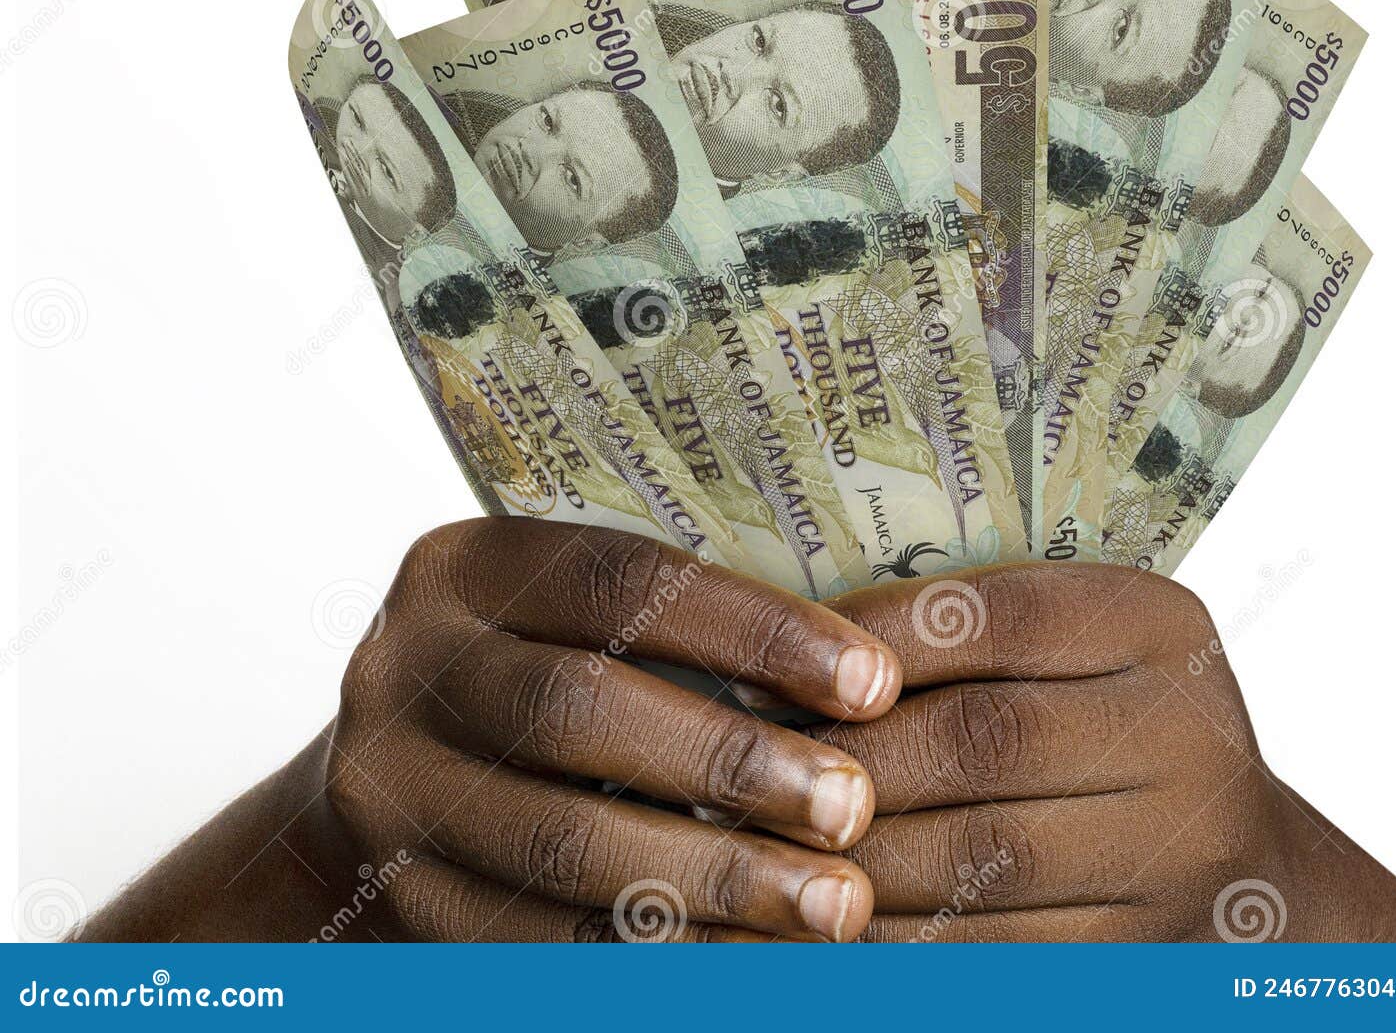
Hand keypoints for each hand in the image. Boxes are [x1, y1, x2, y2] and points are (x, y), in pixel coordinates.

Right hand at [317, 520, 900, 941]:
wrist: (397, 782)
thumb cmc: (545, 673)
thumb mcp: (574, 619)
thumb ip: (676, 629)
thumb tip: (864, 677)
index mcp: (464, 568)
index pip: (618, 578)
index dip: (753, 627)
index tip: (872, 680)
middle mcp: (404, 669)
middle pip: (580, 709)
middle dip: (733, 761)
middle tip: (855, 805)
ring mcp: (390, 793)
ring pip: (562, 842)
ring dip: (715, 878)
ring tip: (833, 905)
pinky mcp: (407, 904)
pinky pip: (546, 942)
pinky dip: (664, 954)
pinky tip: (759, 960)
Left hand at [812, 563, 1395, 942]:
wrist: (1234, 865)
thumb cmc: (1103, 721)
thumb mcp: (1069, 644)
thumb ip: (963, 631)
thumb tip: (796, 649)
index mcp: (1156, 626)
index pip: (1000, 615)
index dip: (875, 641)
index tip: (776, 666)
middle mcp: (1184, 733)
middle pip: (984, 739)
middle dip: (848, 759)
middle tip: (750, 769)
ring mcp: (1174, 854)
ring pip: (980, 860)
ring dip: (853, 859)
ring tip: (760, 849)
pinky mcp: (1136, 955)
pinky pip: (995, 955)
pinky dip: (894, 946)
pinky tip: (819, 929)